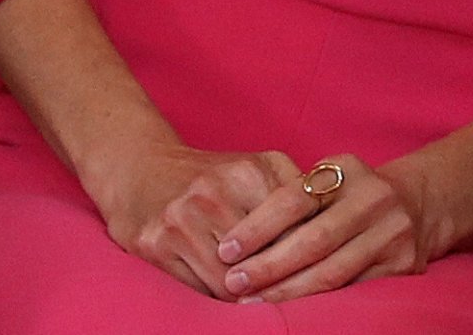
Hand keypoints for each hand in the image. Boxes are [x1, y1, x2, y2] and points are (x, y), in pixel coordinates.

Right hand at [98, 143, 307, 296]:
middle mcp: (216, 191)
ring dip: (246, 299)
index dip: (307, 258)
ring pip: (230, 285)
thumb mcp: (255, 170)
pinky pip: (198, 290)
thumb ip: (292, 195)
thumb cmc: (210, 177)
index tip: (316, 274)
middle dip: (277, 283)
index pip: (294, 227)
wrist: (141, 169)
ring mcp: (183, 218)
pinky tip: (225, 296)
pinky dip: (215, 301)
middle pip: (264, 261)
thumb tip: (331, 237)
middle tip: (289, 298)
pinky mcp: (156, 243)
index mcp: (250, 170)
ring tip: (258, 303)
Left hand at [214, 150, 446, 304]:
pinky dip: (319, 303)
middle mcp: (373, 197)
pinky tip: (293, 310)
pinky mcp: (403, 265)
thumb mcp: (330, 180)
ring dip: (287, 292)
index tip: (226, 249)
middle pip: (313, 239)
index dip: (258, 225)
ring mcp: (392, 232)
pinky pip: (353, 290)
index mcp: (347, 169)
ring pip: (332, 272)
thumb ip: (295, 198)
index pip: (295, 197)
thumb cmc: (352, 195)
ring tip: (253, 302)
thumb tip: (234, 236)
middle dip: (268, 266)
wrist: (418, 204)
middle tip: (233, 283)